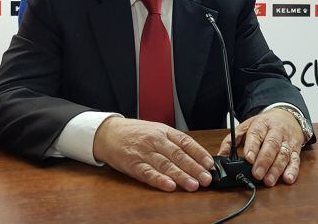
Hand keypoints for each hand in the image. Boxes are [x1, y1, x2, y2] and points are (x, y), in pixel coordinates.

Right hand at [93, 117, 213, 191]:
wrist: (108, 133)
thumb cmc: (135, 133)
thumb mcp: (156, 130)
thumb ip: (173, 143)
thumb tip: (195, 157)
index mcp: (163, 131)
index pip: (185, 142)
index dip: (199, 154)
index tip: (209, 164)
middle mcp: (155, 140)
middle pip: (178, 155)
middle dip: (194, 168)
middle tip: (206, 179)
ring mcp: (144, 152)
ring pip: (165, 165)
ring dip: (181, 176)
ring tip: (193, 185)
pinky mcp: (133, 164)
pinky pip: (148, 173)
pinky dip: (159, 180)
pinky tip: (169, 186)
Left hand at [217, 108, 304, 186]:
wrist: (286, 116)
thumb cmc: (265, 124)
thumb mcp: (246, 126)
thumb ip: (233, 140)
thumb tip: (221, 155)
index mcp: (261, 124)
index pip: (256, 134)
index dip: (252, 147)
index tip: (248, 158)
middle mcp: (276, 131)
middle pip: (271, 145)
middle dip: (264, 161)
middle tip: (257, 174)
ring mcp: (287, 140)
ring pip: (283, 154)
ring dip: (276, 169)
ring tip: (268, 181)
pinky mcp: (296, 148)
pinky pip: (296, 160)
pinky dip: (293, 170)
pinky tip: (288, 178)